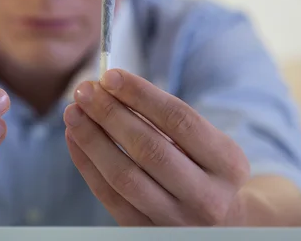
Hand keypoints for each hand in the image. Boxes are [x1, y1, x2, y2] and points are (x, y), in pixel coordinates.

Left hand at [63, 69, 250, 225]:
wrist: (223, 224)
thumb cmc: (204, 169)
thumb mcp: (206, 143)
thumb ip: (165, 118)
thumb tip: (111, 87)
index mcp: (227, 163)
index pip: (179, 120)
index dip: (141, 95)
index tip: (110, 76)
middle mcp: (207, 197)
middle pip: (148, 148)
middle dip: (110, 113)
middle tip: (84, 90)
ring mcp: (176, 221)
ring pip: (124, 175)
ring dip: (92, 138)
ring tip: (73, 111)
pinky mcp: (147, 232)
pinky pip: (109, 196)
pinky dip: (87, 164)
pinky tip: (75, 138)